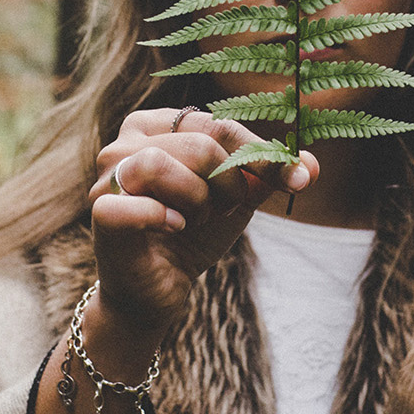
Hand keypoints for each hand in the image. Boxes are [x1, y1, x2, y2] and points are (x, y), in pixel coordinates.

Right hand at [89, 108, 316, 337]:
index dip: (264, 156)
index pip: (220, 124)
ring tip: (195, 220)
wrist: (159, 289)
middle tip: (221, 211)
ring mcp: (107, 177)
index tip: (300, 180)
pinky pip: (135, 204)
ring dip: (196, 201)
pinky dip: (162, 218)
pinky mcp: (102, 212)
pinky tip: (172, 229)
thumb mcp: (237, 198)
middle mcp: (124, 142)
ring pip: (160, 165)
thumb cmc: (193, 232)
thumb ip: (268, 175)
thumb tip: (311, 166)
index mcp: (157, 125)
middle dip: (227, 186)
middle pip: (198, 144)